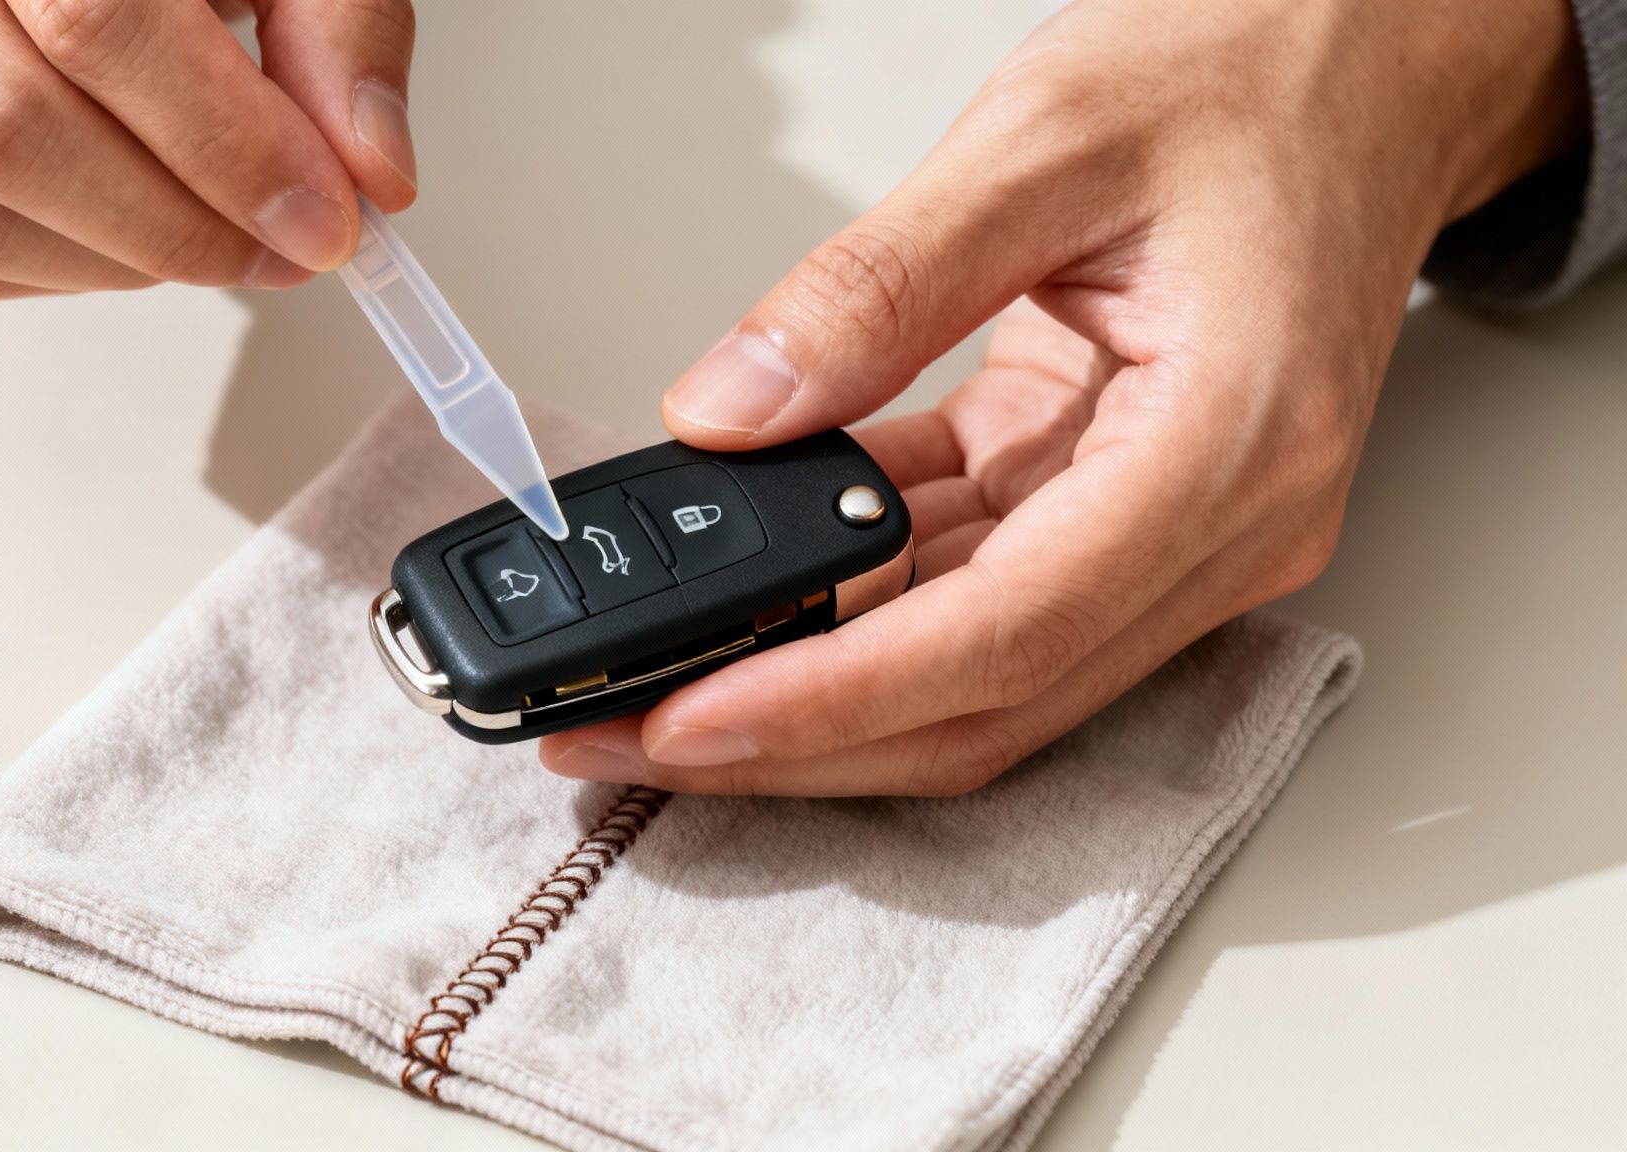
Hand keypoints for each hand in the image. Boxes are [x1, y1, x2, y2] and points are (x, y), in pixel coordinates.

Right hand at [0, 0, 416, 297]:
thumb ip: (331, 24)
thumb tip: (376, 174)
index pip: (91, 18)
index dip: (222, 141)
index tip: (326, 217)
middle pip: (4, 131)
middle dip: (176, 226)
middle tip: (284, 247)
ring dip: (119, 263)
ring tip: (218, 239)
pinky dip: (53, 266)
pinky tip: (126, 231)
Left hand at [540, 0, 1587, 794]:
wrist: (1361, 62)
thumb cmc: (1254, 78)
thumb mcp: (1039, 143)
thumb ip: (871, 288)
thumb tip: (733, 414)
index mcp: (1226, 445)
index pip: (1005, 635)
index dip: (836, 699)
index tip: (697, 721)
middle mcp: (1217, 525)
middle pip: (984, 699)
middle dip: (798, 737)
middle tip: (634, 737)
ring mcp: (1172, 530)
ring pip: (970, 668)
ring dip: (816, 685)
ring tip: (666, 678)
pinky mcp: (1119, 504)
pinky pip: (974, 586)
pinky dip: (862, 596)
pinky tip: (758, 586)